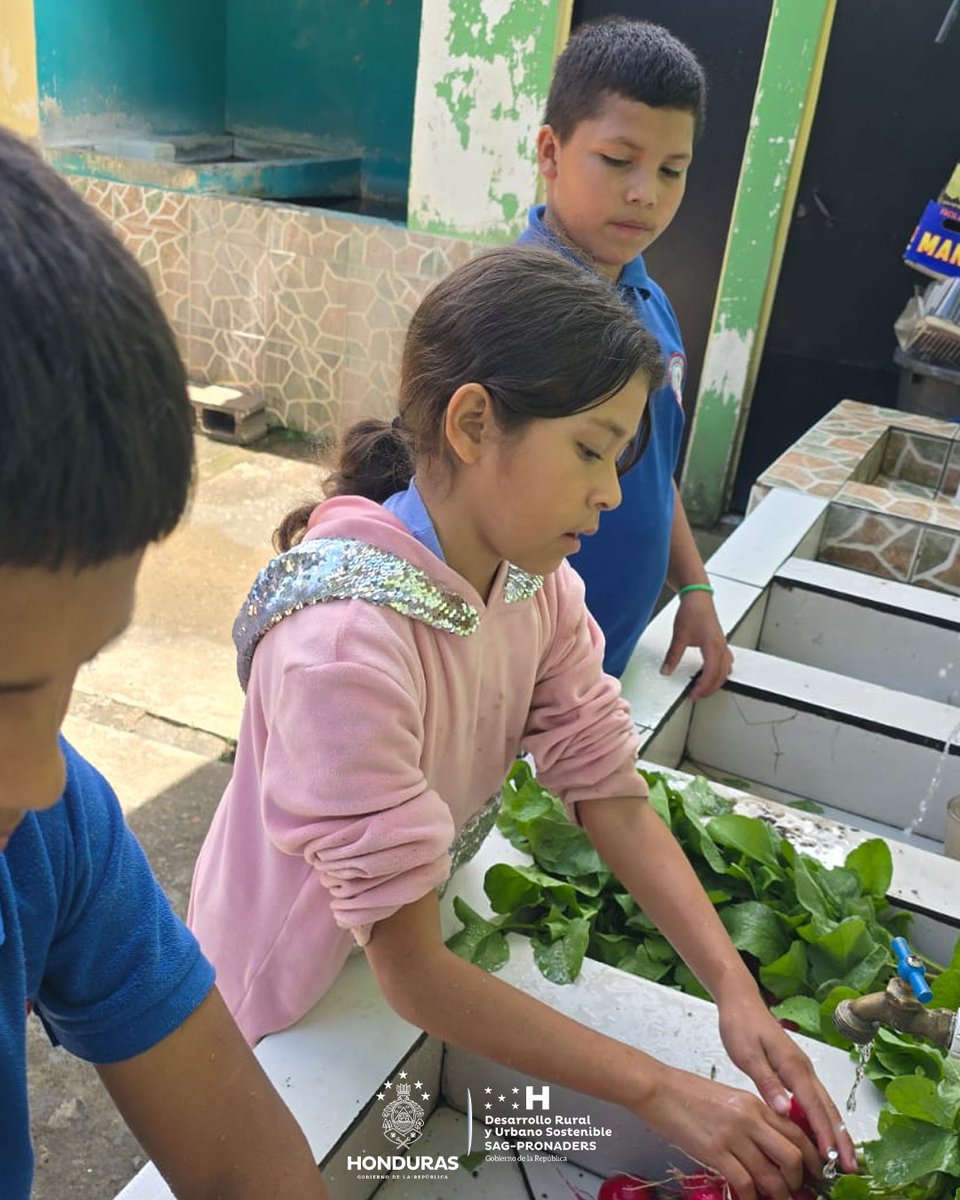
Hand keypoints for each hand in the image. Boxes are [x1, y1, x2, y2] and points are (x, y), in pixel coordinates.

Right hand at [635, 1063, 815, 1199]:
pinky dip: (750, 1199)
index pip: (797, 1132)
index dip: (811, 1158)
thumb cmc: (688, 1093)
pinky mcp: (715, 1152)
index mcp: (755, 1104)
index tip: (813, 1174)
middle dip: (798, 1181)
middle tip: (795, 1193)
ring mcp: (733, 1136)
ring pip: (771, 1176)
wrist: (658, 1089)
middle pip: (792, 1156)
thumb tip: (770, 1146)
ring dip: (777, 1196)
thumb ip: (752, 1118)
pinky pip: (744, 1184)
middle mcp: (750, 1119)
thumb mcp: (729, 1099)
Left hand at [660, 590, 732, 698]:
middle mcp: (721, 647)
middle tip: (697, 695)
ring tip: (703, 687)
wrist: (698, 597)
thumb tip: (666, 671)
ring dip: (716, 681)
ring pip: (726, 669)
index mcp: (712, 647)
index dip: (703, 688)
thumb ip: (672, 656)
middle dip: (710, 688)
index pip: (711, 674)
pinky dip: (720, 671)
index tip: (693, 694)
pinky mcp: (721, 642)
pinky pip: (726, 661)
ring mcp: (723, 644)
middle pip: (721, 676)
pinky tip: (710, 672)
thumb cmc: (692, 612)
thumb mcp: (679, 636)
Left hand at [717, 994, 858, 1175]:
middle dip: (841, 1138)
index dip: (824, 1134)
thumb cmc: (741, 1025)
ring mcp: (802, 1069)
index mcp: (793, 1066)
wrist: (740, 1001)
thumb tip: (785, 1111)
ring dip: (836, 1130)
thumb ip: (767, 1082)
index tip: (833, 1158)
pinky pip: (815, 1099)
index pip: (813, 1106)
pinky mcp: (796, 1070)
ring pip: (824, 1104)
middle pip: (827, 1108)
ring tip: (844, 1157)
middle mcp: (804, 1069)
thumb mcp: (747, 1054)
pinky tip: (823, 1133)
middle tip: (851, 1167)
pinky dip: (824, 1118)